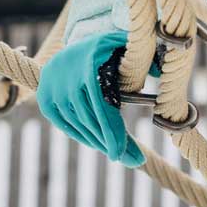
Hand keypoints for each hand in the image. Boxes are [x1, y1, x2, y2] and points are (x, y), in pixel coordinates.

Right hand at [35, 30, 145, 167]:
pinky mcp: (45, 98)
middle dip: (112, 142)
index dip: (113, 131)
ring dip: (98, 141)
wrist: (76, 47)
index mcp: (91, 59)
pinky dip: (82, 136)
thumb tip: (162, 74)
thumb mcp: (127, 48)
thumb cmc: (111, 51)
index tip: (126, 153)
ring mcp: (52, 86)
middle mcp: (67, 73)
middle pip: (90, 118)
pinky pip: (65, 125)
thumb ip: (146, 59)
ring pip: (78, 124)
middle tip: (133, 159)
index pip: (101, 104)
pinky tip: (98, 143)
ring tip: (118, 152)